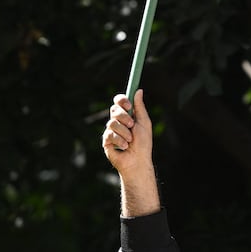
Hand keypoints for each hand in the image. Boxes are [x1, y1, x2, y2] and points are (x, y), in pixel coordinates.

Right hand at [103, 89, 160, 215]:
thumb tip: (139, 90)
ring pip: (111, 123)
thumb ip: (140, 107)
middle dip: (123, 117)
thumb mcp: (144, 123)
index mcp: (127, 116)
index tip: (128, 104)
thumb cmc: (143, 144)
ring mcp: (111, 131)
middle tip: (131, 125)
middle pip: (114, 110)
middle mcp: (118, 122)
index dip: (121, 100)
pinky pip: (109, 134)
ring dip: (124, 132)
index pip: (119, 102)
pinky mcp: (106, 141)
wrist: (138, 161)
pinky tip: (124, 147)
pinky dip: (119, 140)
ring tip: (130, 140)